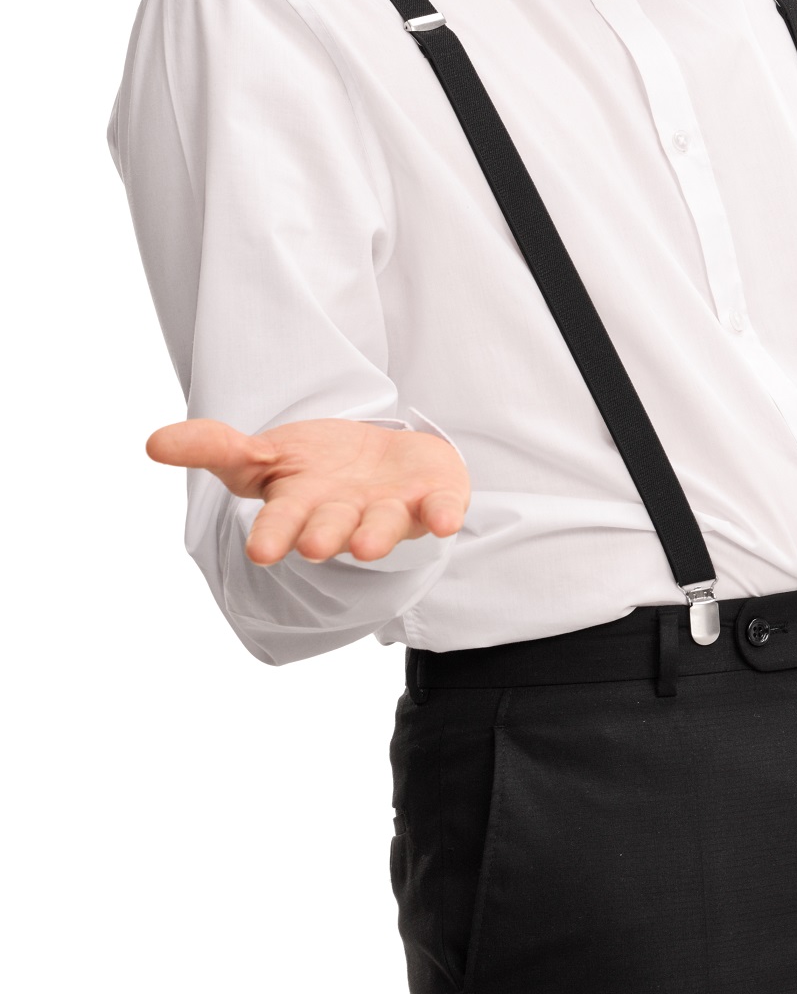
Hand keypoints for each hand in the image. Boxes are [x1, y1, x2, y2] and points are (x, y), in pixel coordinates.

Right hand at [147, 417, 471, 563]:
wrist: (378, 460)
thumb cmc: (312, 466)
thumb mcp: (260, 454)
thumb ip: (215, 448)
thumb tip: (153, 442)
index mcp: (301, 506)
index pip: (281, 523)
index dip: (273, 535)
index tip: (261, 551)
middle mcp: (345, 515)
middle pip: (333, 527)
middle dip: (325, 535)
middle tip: (318, 547)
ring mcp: (390, 509)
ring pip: (384, 524)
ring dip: (378, 534)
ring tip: (367, 546)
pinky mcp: (432, 498)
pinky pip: (441, 509)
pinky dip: (444, 515)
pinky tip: (447, 522)